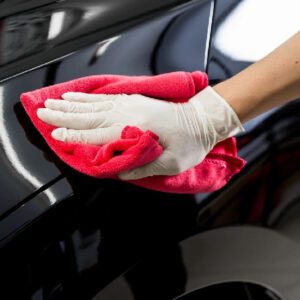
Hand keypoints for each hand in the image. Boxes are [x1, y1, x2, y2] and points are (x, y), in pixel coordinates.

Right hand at [37, 87, 243, 179]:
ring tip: (53, 103)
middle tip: (41, 113)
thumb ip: (141, 167)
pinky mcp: (134, 100)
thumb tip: (117, 171)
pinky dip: (89, 98)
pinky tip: (78, 96)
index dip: (74, 138)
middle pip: (89, 116)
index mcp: (135, 131)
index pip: (96, 136)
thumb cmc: (190, 143)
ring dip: (71, 104)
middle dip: (63, 116)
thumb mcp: (170, 164)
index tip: (54, 136)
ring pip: (93, 105)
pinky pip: (105, 98)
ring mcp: (130, 104)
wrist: (203, 119)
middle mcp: (128, 114)